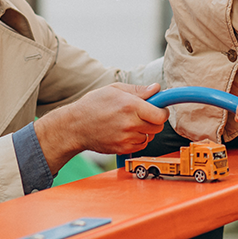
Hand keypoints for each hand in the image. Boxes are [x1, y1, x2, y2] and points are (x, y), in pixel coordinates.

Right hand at [35, 83, 167, 173]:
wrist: (75, 126)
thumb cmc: (93, 105)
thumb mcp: (114, 90)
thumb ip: (138, 90)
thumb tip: (156, 89)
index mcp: (130, 106)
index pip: (160, 115)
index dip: (162, 111)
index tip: (159, 109)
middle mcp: (130, 124)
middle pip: (158, 127)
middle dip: (154, 120)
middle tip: (144, 114)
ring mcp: (126, 139)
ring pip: (150, 136)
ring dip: (145, 130)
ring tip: (130, 122)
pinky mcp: (123, 149)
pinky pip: (140, 145)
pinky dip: (137, 139)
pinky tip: (126, 132)